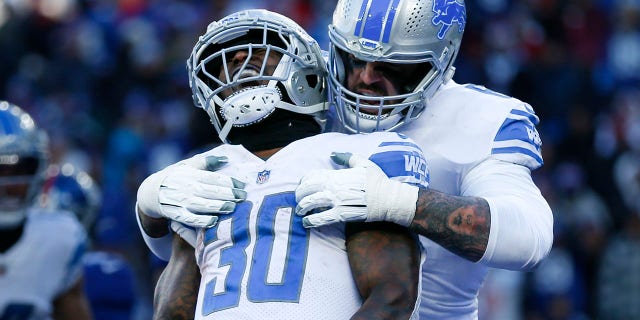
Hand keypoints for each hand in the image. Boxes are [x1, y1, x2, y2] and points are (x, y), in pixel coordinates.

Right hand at [137, 155, 246, 227]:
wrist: (152, 192)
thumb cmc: (176, 177)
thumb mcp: (188, 165)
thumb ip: (207, 162)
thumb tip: (225, 159)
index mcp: (192, 175)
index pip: (214, 178)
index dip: (230, 181)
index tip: (242, 185)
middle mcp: (188, 188)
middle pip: (211, 191)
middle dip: (229, 194)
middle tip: (243, 197)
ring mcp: (182, 202)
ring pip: (203, 205)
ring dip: (219, 207)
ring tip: (232, 208)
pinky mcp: (176, 215)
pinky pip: (191, 219)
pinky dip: (202, 221)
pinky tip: (214, 221)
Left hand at [295, 152, 419, 227]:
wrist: (389, 198)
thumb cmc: (377, 180)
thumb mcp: (363, 163)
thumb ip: (346, 157)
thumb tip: (332, 154)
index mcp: (338, 175)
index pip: (313, 175)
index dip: (304, 181)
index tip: (301, 185)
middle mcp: (334, 187)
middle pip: (308, 189)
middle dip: (299, 194)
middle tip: (298, 199)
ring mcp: (337, 201)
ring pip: (312, 202)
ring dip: (302, 207)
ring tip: (299, 211)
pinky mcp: (342, 214)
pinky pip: (322, 218)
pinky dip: (311, 221)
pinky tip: (306, 222)